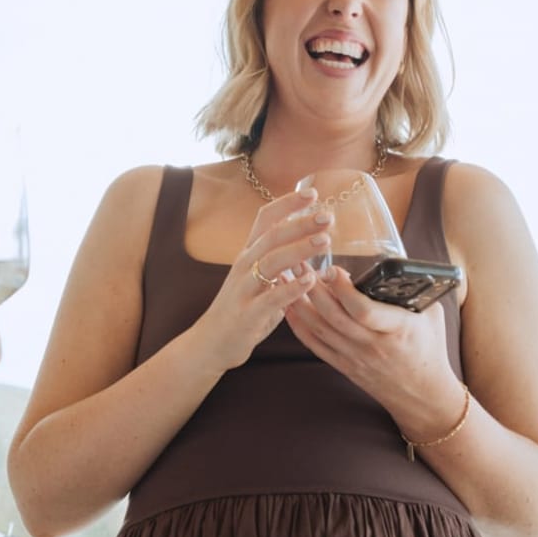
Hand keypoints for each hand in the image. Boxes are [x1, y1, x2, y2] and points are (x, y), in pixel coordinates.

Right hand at [188, 189, 328, 371]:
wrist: (210, 343)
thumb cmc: (241, 309)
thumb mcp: (258, 278)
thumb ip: (280, 262)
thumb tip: (311, 243)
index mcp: (248, 254)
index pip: (265, 219)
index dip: (287, 203)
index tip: (312, 193)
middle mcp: (244, 266)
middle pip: (272, 236)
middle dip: (300, 223)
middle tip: (327, 215)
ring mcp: (244, 289)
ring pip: (271, 261)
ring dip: (299, 249)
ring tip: (324, 241)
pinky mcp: (247, 314)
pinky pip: (272, 298)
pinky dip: (292, 287)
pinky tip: (311, 280)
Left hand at [284, 265, 456, 422]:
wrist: (423, 394)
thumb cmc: (429, 348)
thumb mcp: (431, 315)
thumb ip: (413, 290)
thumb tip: (398, 260)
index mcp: (398, 329)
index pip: (364, 310)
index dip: (343, 289)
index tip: (331, 268)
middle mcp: (373, 345)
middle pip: (333, 316)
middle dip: (312, 288)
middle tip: (299, 263)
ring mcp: (355, 357)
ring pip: (319, 328)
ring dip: (299, 302)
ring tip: (287, 277)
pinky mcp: (344, 366)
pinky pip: (315, 345)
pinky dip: (298, 325)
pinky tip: (288, 306)